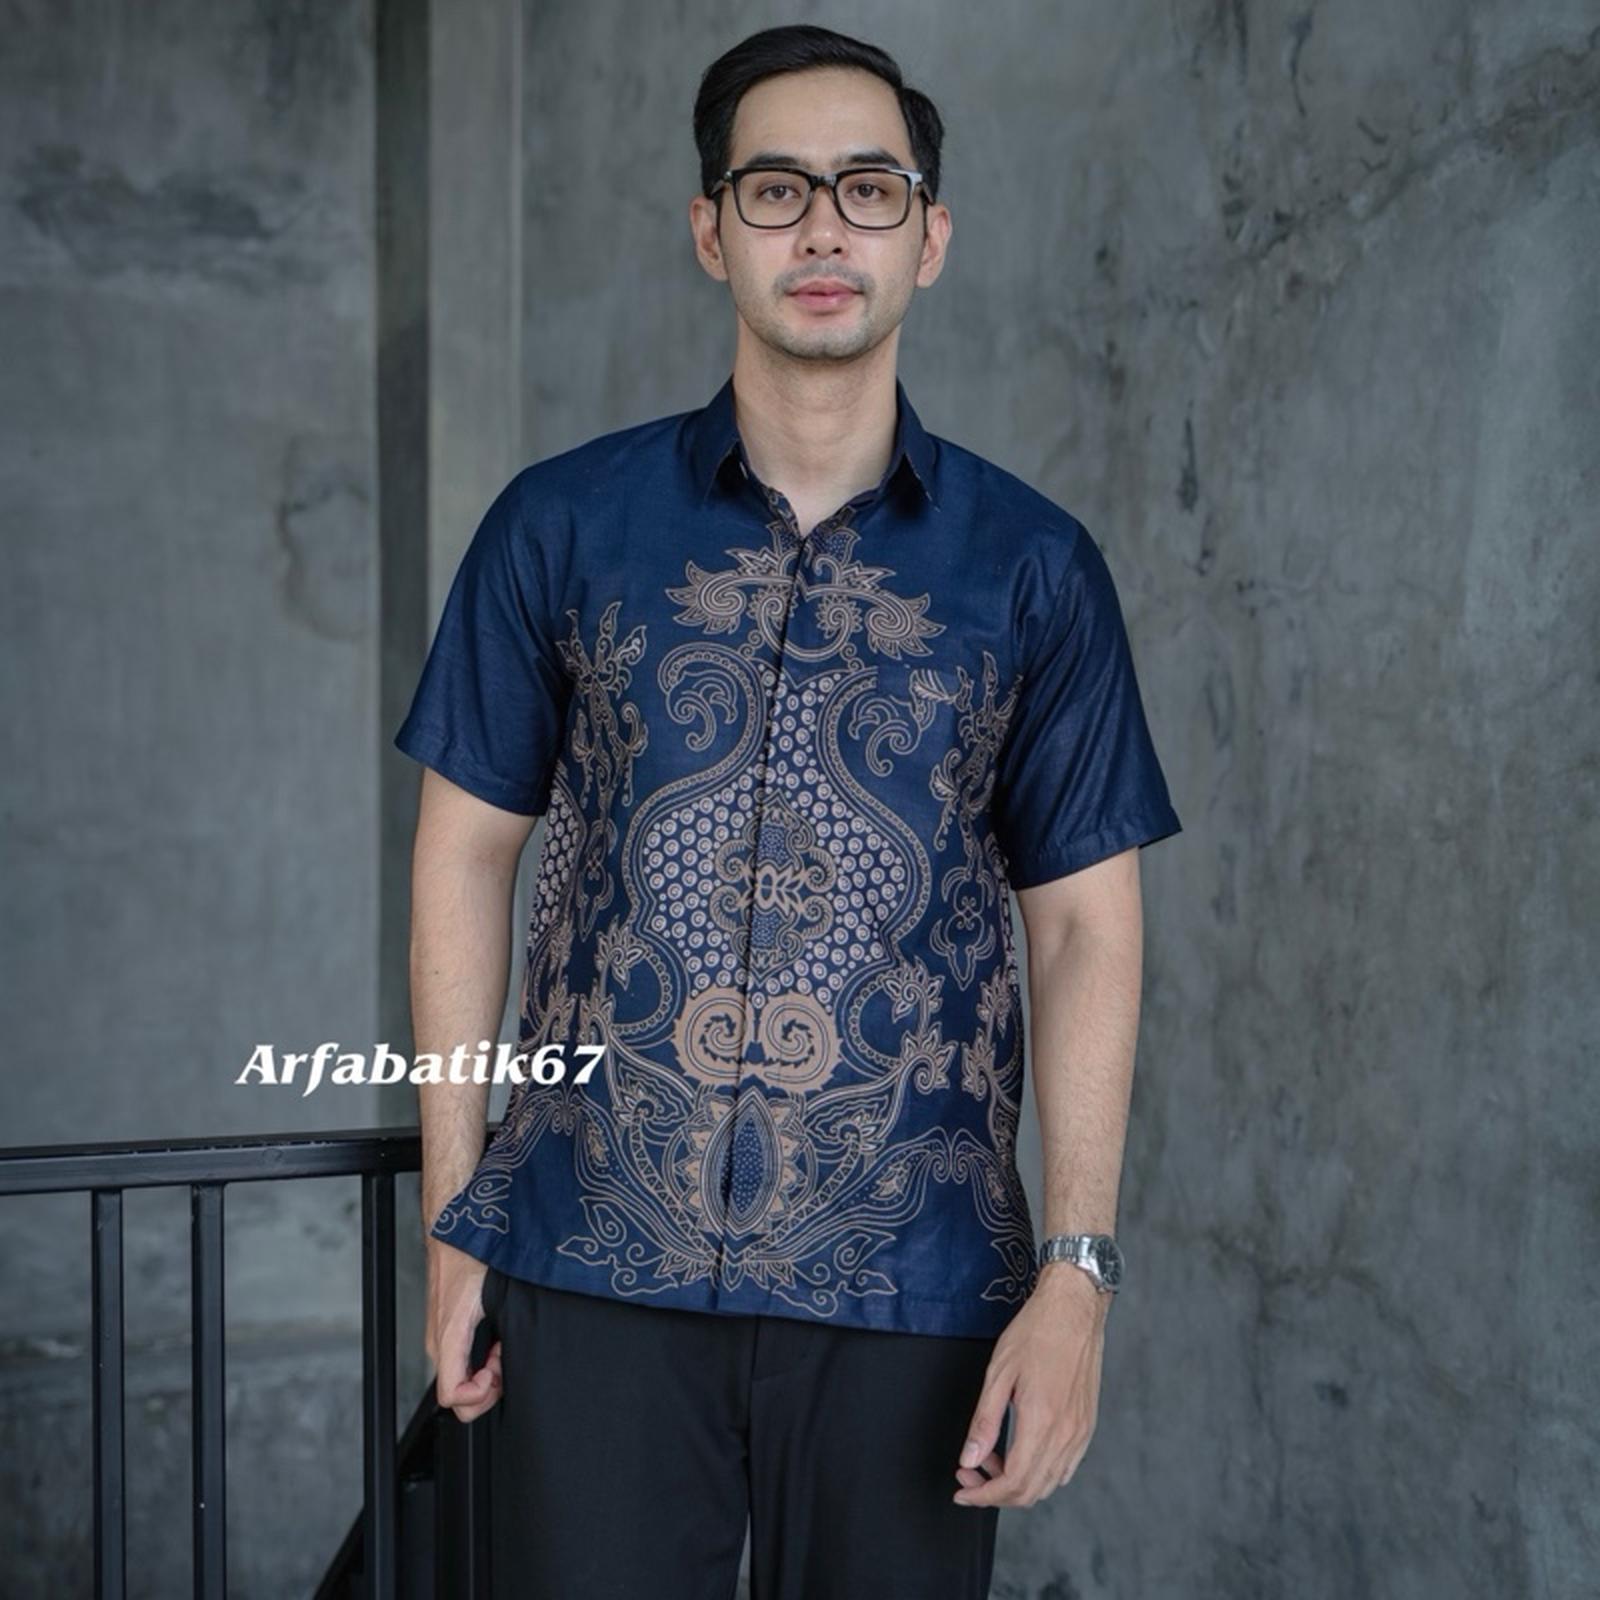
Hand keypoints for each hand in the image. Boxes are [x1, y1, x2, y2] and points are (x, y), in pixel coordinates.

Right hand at [426, 1241, 501, 1422]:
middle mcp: (439, 1342)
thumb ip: (501, 1329)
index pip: (452, 1397)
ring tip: (504, 1344)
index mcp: (448, 1337)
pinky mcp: (447, 1329)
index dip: (480, 1396)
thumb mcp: (493, 1293)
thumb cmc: (472, 1252)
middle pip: (458, 1395)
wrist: (454, 1229)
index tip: (498, 1373)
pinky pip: (461, 1362)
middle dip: (489, 1385)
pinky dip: (481, 1359)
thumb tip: (510, 1355)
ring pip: (461, 1378)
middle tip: (506, 1356)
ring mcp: (441, 1337)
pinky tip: (497, 1339)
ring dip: (487, 1371)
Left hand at [951, 1264, 1109, 1507]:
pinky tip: (1019, 1451)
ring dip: (1017, 1483)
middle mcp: (1066, 1434)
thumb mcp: (999, 1373)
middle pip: (1031, 1492)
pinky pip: (1065, 1467)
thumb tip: (969, 1459)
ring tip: (991, 1457)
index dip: (983, 1495)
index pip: (1012, 1483)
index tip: (962, 1489)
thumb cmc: (1035, 1332)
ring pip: (1049, 1484)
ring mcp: (1081, 1433)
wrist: (1073, 1309)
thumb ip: (984, 1422)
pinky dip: (1039, 1473)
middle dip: (994, 1492)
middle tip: (969, 1473)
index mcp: (1042, 1422)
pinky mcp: (1087, 1426)